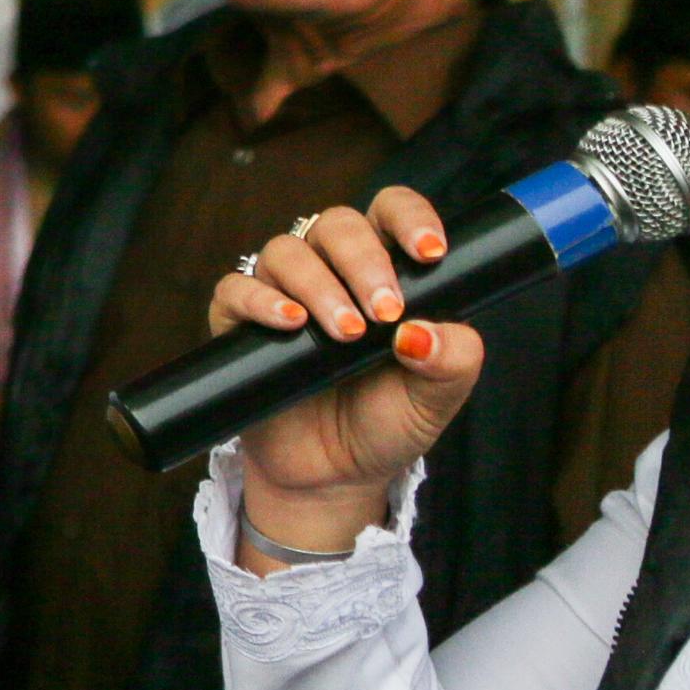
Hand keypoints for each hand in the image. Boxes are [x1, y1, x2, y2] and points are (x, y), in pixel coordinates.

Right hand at [217, 188, 485, 565]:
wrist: (332, 475)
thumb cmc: (385, 423)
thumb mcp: (438, 397)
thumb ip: (452, 359)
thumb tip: (422, 331)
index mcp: (386, 271)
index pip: (391, 213)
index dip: (409, 217)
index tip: (430, 253)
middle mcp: (332, 271)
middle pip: (337, 224)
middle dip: (364, 261)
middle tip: (384, 312)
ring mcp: (282, 292)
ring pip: (287, 250)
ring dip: (319, 285)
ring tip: (345, 334)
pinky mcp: (238, 322)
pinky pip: (236, 288)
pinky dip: (262, 300)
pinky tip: (290, 323)